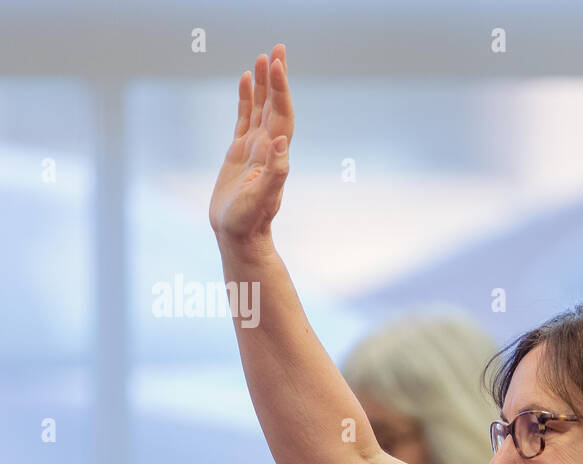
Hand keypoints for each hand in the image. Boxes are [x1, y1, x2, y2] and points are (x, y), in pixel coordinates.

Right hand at [209, 43, 294, 246]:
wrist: (238, 235)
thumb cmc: (249, 221)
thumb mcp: (263, 198)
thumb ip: (275, 172)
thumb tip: (281, 143)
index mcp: (275, 154)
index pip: (282, 114)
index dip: (281, 89)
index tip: (278, 64)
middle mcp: (268, 147)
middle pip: (275, 104)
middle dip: (277, 77)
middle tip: (278, 48)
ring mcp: (254, 148)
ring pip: (260, 107)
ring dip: (263, 83)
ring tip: (262, 56)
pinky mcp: (239, 152)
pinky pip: (244, 118)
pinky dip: (245, 98)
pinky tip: (244, 80)